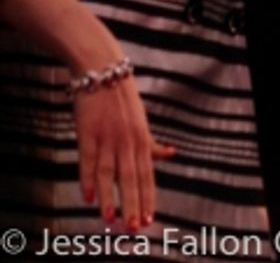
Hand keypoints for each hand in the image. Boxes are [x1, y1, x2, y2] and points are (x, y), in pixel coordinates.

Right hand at [72, 76, 175, 228]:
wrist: (102, 71)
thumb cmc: (122, 99)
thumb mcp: (142, 121)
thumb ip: (151, 143)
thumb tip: (171, 154)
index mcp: (142, 139)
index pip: (148, 174)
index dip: (149, 197)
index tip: (150, 219)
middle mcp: (128, 141)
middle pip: (132, 178)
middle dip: (134, 204)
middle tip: (135, 228)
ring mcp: (108, 137)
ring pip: (110, 173)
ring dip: (110, 198)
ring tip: (111, 220)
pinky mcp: (88, 132)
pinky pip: (88, 160)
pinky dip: (88, 179)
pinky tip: (89, 197)